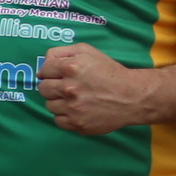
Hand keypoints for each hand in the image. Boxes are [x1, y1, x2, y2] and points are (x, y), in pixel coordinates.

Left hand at [38, 42, 152, 135]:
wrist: (132, 97)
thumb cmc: (110, 72)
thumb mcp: (88, 52)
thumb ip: (63, 52)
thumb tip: (45, 61)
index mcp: (70, 68)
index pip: (44, 70)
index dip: (49, 72)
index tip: (57, 75)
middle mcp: (69, 88)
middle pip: (43, 89)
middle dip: (52, 87)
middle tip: (65, 87)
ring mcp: (72, 108)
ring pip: (49, 105)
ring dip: (58, 102)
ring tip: (74, 98)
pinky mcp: (77, 124)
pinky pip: (58, 120)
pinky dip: (64, 116)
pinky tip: (76, 110)